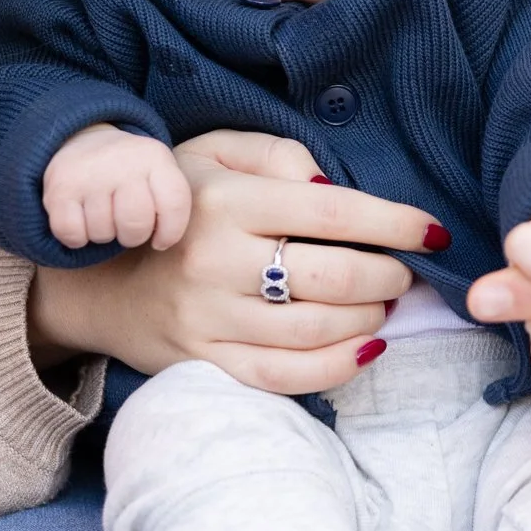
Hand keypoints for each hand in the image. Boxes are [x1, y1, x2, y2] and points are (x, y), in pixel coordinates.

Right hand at [28, 130, 452, 392]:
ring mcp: (209, 320)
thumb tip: (334, 187)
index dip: (395, 223)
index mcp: (226, 201)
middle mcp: (216, 262)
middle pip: (334, 277)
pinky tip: (367, 348)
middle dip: (389, 277)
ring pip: (317, 330)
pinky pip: (285, 378)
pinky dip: (338, 367)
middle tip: (403, 273)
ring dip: (371, 319)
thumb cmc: (180, 203)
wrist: (99, 278)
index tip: (432, 232)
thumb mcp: (217, 152)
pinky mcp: (206, 364)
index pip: (333, 212)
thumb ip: (281, 155)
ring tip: (384, 304)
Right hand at [43, 124, 190, 250]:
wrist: (82, 140)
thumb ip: (170, 202)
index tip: (160, 240)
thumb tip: (162, 242)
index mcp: (154, 157)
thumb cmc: (129, 171)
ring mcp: (89, 174)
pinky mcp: (59, 189)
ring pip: (103, 233)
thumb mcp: (157, 172)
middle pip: (136, 225)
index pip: (175, 204)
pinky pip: (72, 234)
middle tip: (126, 226)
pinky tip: (81, 220)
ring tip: (102, 214)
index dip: (170, 233)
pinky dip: (76, 237)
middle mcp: (122, 162)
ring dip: (103, 234)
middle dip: (133, 236)